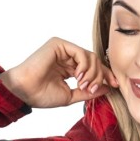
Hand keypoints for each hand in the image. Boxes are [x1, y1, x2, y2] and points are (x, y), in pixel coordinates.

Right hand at [0, 38, 118, 108]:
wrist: (24, 92)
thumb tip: (107, 88)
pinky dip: (85, 66)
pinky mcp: (59, 44)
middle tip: (94, 89)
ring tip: (83, 86)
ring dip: (92, 73)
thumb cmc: (41, 95)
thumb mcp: (71, 96)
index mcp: (69, 67)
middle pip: (94, 62)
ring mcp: (63, 49)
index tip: (115, 85)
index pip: (93, 68)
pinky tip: (79, 77)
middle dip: (100, 76)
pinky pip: (81, 53)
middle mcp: (67, 56)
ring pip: (90, 57)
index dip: (105, 76)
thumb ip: (88, 92)